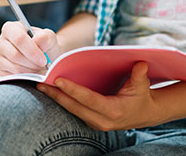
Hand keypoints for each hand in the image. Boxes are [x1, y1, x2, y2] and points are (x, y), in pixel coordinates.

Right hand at [0, 21, 59, 75]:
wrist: (45, 58)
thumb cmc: (45, 45)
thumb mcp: (49, 37)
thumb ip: (44, 37)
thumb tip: (36, 42)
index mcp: (10, 28)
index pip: (19, 39)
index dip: (32, 51)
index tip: (43, 59)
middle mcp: (0, 42)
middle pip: (15, 55)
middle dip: (32, 62)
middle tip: (43, 64)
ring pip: (15, 68)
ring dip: (31, 70)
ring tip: (39, 66)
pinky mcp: (1, 72)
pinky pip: (14, 77)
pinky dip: (26, 77)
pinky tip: (32, 72)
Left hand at [37, 62, 159, 130]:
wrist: (145, 114)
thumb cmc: (142, 96)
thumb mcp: (142, 85)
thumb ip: (140, 75)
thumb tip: (141, 63)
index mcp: (114, 111)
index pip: (89, 100)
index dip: (73, 90)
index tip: (58, 80)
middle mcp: (103, 120)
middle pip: (74, 107)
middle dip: (56, 95)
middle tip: (40, 84)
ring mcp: (96, 123)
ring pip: (72, 111)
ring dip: (56, 99)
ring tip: (41, 87)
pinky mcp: (92, 122)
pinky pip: (74, 111)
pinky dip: (63, 101)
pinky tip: (52, 92)